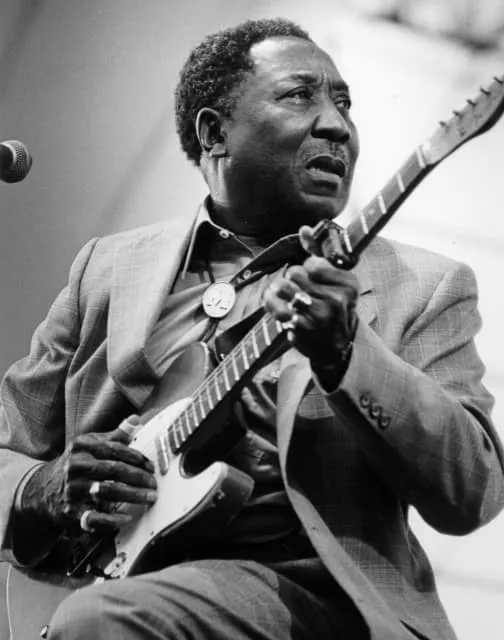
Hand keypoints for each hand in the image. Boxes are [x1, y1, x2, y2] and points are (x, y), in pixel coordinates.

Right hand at [21, 415, 156, 533]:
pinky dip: (111, 519)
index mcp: (83, 446)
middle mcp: (76, 466)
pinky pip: (93, 517)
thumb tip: (136, 419)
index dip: (137, 458)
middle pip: (113, 470)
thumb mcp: (91, 445)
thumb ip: (116, 435)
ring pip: (107, 491)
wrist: (44, 489)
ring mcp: (72, 490)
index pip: (115, 449)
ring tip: (149, 498)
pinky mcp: (71, 512)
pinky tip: (126, 517)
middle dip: (138, 477)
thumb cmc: (78, 464)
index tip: (152, 466)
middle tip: (154, 484)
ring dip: (132, 495)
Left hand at [264, 233, 358, 371]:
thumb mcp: (334, 280)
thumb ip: (318, 253)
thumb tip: (304, 229)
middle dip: (293, 279)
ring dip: (279, 290)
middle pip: (296, 272)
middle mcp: (337, 300)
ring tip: (284, 294)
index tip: (312, 278)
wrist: (333, 347)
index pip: (313, 263)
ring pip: (283, 286)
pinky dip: (272, 303)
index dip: (308, 268)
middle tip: (298, 289)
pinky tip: (277, 305)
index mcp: (348, 285)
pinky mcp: (302, 328)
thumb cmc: (332, 307)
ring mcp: (319, 316)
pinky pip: (276, 306)